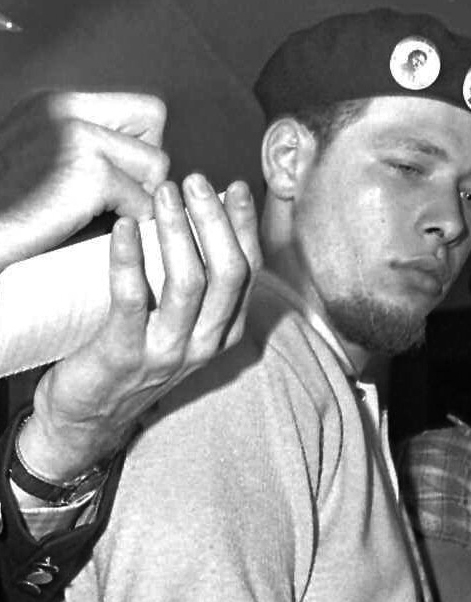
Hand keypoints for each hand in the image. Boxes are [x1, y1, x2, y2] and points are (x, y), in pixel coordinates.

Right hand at [0, 90, 170, 267]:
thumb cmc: (9, 206)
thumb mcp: (41, 153)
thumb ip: (87, 140)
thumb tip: (150, 153)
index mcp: (55, 102)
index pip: (141, 104)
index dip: (143, 140)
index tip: (122, 170)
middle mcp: (65, 109)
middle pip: (155, 120)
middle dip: (148, 162)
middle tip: (117, 191)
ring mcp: (78, 138)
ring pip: (157, 163)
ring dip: (140, 194)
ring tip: (103, 210)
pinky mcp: (90, 175)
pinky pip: (144, 201)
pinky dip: (130, 221)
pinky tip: (98, 227)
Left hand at [20, 175, 261, 482]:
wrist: (89, 419)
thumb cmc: (132, 358)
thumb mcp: (178, 325)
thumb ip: (195, 285)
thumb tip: (201, 220)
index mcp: (225, 331)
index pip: (249, 271)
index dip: (244, 226)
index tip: (232, 187)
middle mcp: (205, 343)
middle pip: (229, 273)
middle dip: (214, 220)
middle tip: (193, 181)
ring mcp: (167, 352)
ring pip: (189, 283)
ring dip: (178, 231)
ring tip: (162, 195)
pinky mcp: (125, 355)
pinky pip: (133, 298)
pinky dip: (130, 258)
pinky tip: (126, 229)